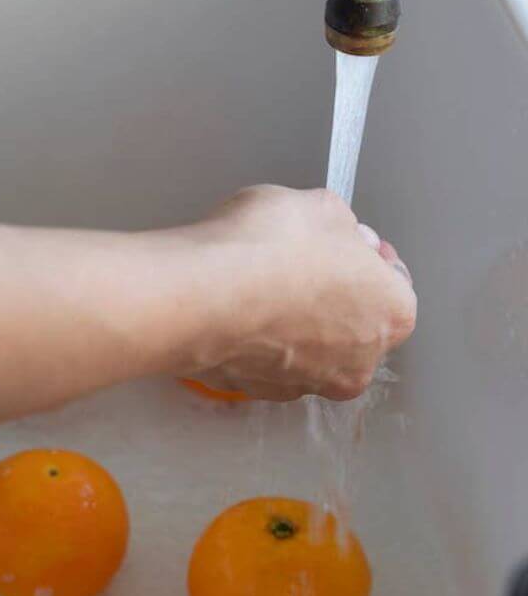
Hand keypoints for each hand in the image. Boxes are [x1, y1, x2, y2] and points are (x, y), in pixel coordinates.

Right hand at [177, 185, 415, 400]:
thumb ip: (343, 226)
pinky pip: (270, 361)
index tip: (344, 242)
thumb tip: (341, 236)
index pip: (394, 282)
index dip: (367, 256)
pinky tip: (240, 309)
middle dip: (333, 294)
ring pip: (311, 348)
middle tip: (300, 262)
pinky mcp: (260, 390)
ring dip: (295, 321)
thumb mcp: (319, 205)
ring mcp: (308, 382)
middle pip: (355, 322)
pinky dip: (260, 339)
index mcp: (392, 313)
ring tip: (262, 284)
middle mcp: (358, 360)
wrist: (200, 293)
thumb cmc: (267, 250)